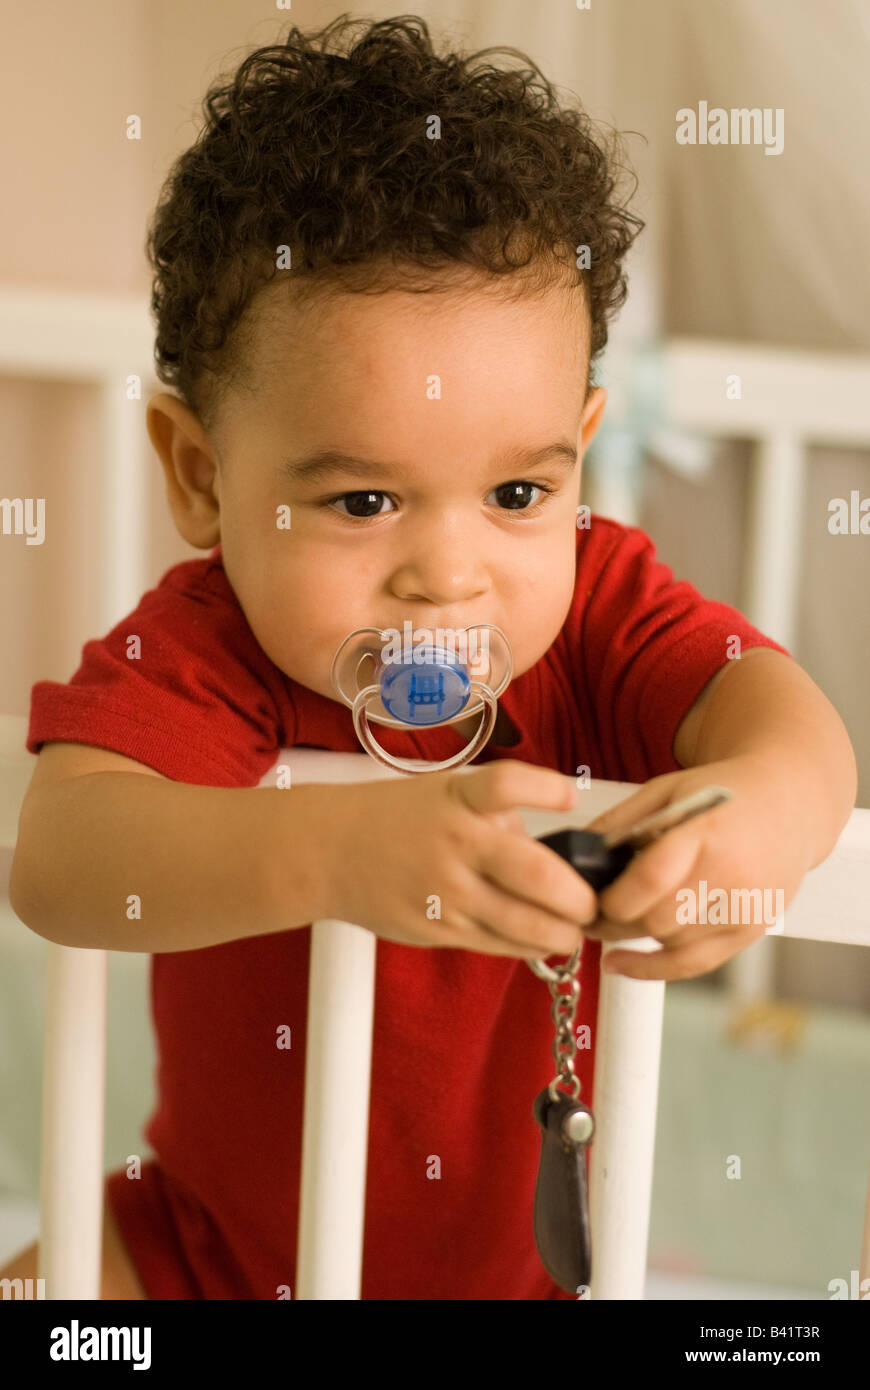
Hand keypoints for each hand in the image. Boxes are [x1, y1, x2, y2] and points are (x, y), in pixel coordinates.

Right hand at [323, 761, 598, 959]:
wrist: (327, 851)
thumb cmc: (396, 817)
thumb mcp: (448, 794)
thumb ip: (500, 817)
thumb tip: (555, 853)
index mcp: (458, 799)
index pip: (507, 785)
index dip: (547, 790)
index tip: (571, 799)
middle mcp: (455, 844)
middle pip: (535, 875)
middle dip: (578, 897)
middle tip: (593, 901)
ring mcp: (446, 893)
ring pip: (524, 925)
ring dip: (562, 933)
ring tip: (575, 929)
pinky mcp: (436, 929)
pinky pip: (497, 945)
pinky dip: (528, 946)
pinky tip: (541, 939)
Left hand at [578, 755, 814, 980]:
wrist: (789, 804)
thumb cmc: (722, 793)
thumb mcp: (668, 790)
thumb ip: (621, 821)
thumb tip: (577, 853)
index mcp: (707, 830)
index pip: (651, 880)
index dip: (611, 898)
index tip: (587, 897)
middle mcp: (732, 873)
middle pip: (656, 920)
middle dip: (613, 923)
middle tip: (587, 915)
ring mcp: (746, 906)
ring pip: (670, 943)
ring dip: (633, 937)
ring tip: (610, 923)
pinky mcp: (752, 929)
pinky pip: (695, 964)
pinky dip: (653, 968)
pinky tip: (621, 963)